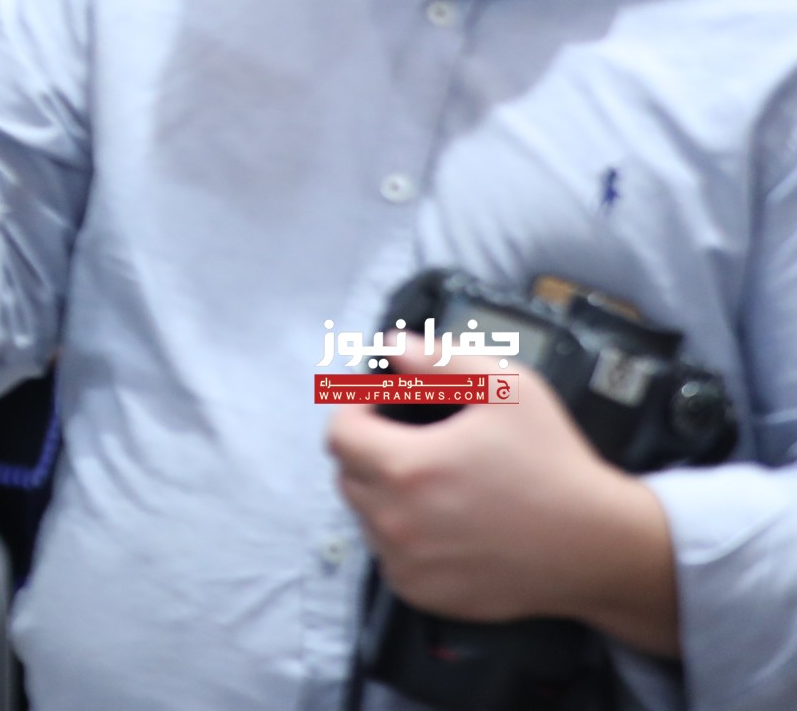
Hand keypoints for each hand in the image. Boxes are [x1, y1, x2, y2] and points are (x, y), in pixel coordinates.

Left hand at [328, 361, 678, 656]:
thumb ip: (438, 359)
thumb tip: (393, 345)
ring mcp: (407, 563)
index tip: (383, 403)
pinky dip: (403, 536)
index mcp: (406, 468)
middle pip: (348, 473)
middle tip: (411, 439)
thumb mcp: (506, 389)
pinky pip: (388, 556)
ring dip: (384, 493)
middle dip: (370, 449)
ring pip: (366, 516)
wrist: (599, 546)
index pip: (338, 433)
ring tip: (433, 481)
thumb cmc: (554, 464)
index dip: (356, 409)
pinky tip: (443, 521)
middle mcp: (396, 521)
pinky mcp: (423, 593)